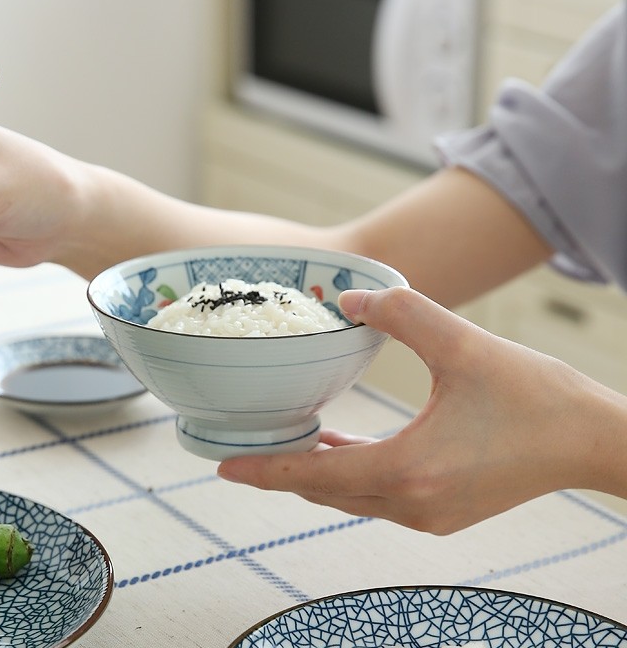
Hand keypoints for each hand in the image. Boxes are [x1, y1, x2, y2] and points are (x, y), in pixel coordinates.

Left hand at [218, 286, 618, 533]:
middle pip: (327, 492)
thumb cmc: (535, 397)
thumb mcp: (462, 343)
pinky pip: (379, 496)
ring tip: (283, 445)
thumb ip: (400, 313)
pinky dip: (351, 475)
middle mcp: (415, 504)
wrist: (592, 440)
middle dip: (282, 472)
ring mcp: (431, 515)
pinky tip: (339, 447)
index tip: (224, 467)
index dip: (267, 471)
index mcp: (411, 470)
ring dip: (316, 474)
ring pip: (352, 498)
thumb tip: (349, 299)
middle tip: (242, 450)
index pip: (316, 476)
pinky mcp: (445, 512)